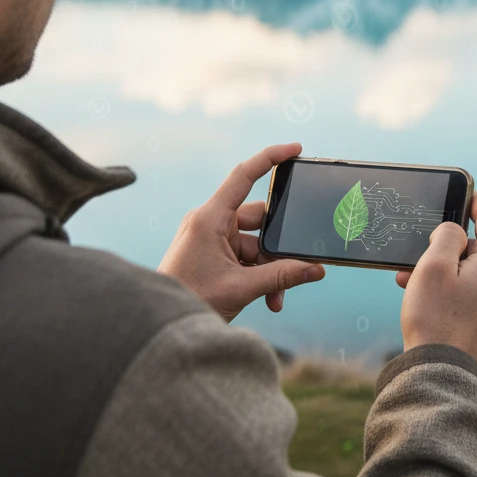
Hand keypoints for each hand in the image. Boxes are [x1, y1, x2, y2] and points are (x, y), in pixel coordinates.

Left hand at [158, 142, 325, 322]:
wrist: (160, 326)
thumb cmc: (191, 300)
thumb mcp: (242, 288)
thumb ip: (282, 276)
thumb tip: (316, 269)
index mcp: (210, 218)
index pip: (244, 175)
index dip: (271, 158)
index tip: (295, 149)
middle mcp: (210, 222)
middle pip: (259, 219)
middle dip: (278, 246)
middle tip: (299, 261)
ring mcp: (211, 238)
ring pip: (256, 243)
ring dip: (270, 268)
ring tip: (276, 296)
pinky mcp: (213, 253)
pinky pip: (246, 257)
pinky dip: (259, 275)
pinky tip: (269, 299)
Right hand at [395, 191, 476, 364]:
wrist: (442, 374)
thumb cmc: (436, 317)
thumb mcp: (434, 264)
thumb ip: (447, 234)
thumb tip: (453, 231)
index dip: (472, 198)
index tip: (458, 189)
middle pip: (476, 243)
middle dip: (443, 244)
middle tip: (415, 250)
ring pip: (468, 267)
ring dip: (440, 267)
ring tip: (409, 278)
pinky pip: (469, 288)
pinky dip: (447, 285)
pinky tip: (420, 294)